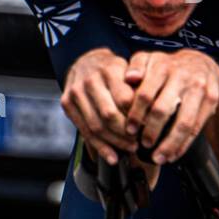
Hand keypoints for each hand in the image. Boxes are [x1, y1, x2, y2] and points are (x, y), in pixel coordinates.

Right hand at [61, 49, 137, 164]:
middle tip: (139, 142)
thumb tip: (152, 110)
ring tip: (129, 149)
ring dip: (115, 142)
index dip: (137, 117)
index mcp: (109, 70)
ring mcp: (76, 92)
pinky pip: (84, 131)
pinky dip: (99, 147)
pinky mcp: (67, 103)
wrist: (85, 61)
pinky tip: (112, 157)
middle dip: (126, 132)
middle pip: (109, 114)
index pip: (124, 100)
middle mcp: (90, 80)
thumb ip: (138, 86)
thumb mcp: (129, 69)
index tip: (147, 128)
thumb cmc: (112, 70)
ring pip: (96, 125)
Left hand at [124, 49, 218, 163]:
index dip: (136, 114)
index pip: (145, 94)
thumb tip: (129, 78)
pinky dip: (184, 144)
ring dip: (170, 144)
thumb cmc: (168, 66)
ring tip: (158, 158)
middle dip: (151, 131)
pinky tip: (173, 154)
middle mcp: (182, 77)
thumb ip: (136, 67)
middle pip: (163, 109)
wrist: (201, 63)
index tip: (129, 130)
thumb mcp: (149, 59)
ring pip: (184, 122)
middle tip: (142, 145)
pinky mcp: (211, 99)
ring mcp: (199, 89)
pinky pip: (197, 127)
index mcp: (162, 67)